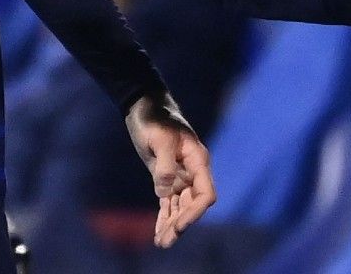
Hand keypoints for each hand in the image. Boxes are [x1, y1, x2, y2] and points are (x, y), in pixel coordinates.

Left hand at [124, 93, 215, 247]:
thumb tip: (166, 190)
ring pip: (181, 206)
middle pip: (193, 204)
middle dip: (181, 224)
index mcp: (197, 160)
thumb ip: (165, 164)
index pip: (205, 193)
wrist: (145, 107)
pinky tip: (159, 232)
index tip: (179, 225)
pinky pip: (169, 201)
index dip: (195, 212)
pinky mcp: (166, 177)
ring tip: (162, 243)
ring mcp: (180, 174)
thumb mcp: (159, 138)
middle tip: (166, 242)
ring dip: (173, 224)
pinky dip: (165, 216)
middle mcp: (192, 170)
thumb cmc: (155, 119)